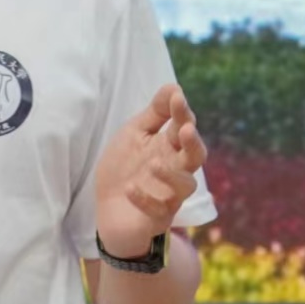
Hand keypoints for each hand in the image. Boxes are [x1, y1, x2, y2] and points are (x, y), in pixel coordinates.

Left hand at [94, 84, 207, 258]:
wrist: (108, 209)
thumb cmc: (124, 168)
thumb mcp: (135, 134)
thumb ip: (155, 113)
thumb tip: (174, 86)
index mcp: (170, 147)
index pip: (183, 127)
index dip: (182, 112)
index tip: (176, 97)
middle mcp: (176, 170)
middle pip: (196, 157)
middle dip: (193, 143)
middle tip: (186, 130)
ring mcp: (169, 195)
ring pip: (185, 186)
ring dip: (171, 174)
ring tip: (152, 164)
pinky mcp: (158, 217)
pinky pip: (159, 209)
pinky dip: (145, 199)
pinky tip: (129, 189)